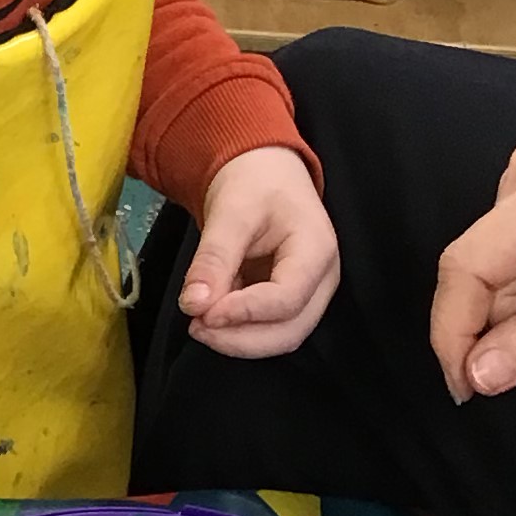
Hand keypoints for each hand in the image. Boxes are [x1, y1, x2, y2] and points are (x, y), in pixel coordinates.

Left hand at [178, 147, 339, 359]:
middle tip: (195, 325)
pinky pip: (267, 330)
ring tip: (198, 321)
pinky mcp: (289, 303)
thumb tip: (193, 305)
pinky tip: (211, 314)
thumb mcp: (230, 212)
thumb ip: (213, 258)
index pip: (287, 299)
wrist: (265, 175)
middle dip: (239, 338)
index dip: (244, 313)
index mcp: (317, 250)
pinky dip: (237, 331)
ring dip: (237, 340)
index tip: (202, 313)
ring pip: (280, 338)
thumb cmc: (255, 185)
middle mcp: (322, 280)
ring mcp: (309, 295)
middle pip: (290, 331)